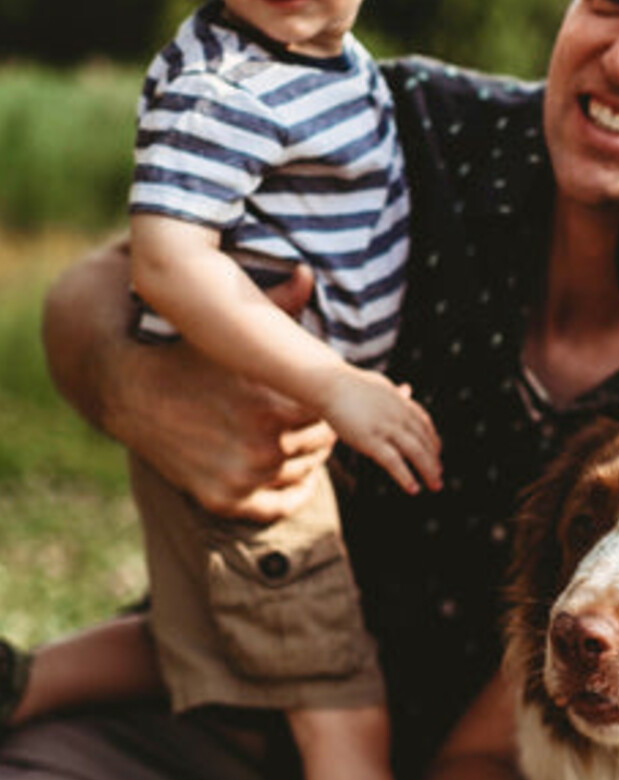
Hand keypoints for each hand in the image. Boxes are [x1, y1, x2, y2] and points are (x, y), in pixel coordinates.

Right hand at [106, 264, 335, 520]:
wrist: (124, 388)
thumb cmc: (185, 353)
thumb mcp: (228, 333)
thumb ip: (276, 307)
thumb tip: (307, 274)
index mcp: (273, 403)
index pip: (331, 415)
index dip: (330, 406)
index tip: (326, 400)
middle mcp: (263, 445)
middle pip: (321, 444)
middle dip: (319, 430)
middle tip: (312, 419)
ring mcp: (243, 477)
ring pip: (304, 472)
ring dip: (305, 457)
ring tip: (295, 438)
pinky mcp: (224, 500)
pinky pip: (279, 505)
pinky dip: (292, 493)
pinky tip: (293, 475)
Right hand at [320, 367, 442, 494]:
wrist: (329, 384)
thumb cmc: (349, 385)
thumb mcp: (380, 386)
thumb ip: (396, 393)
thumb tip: (407, 389)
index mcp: (402, 403)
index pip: (425, 424)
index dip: (433, 440)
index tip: (437, 452)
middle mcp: (399, 416)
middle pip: (424, 441)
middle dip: (434, 460)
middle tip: (439, 476)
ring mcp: (387, 428)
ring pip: (416, 452)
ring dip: (428, 471)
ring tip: (435, 485)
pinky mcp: (371, 440)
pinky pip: (394, 462)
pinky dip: (406, 476)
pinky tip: (413, 488)